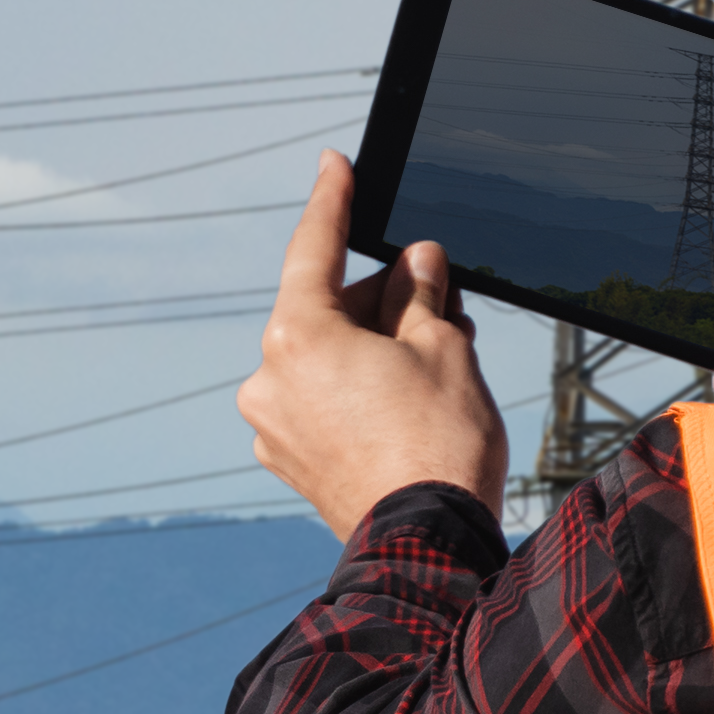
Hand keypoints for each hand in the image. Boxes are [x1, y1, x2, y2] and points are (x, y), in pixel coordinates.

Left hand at [234, 155, 511, 536]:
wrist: (428, 549)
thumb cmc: (439, 446)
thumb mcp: (444, 347)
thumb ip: (421, 291)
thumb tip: (417, 259)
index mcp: (298, 338)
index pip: (314, 249)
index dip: (332, 200)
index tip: (333, 164)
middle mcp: (269, 378)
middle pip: (328, 309)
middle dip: (382, 298)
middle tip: (440, 298)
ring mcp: (273, 425)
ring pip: (327, 358)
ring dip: (375, 346)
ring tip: (439, 360)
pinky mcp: (288, 461)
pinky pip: (322, 401)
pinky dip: (359, 388)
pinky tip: (407, 400)